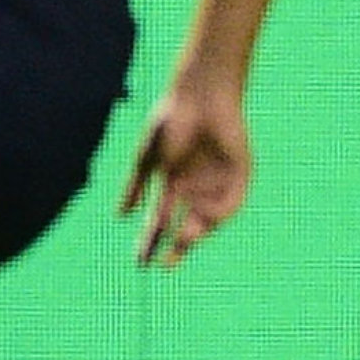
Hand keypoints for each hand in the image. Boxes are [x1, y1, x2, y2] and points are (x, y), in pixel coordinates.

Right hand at [119, 75, 252, 262]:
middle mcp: (195, 188)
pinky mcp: (239, 174)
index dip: (150, 241)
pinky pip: (231, 202)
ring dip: (196, 232)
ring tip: (184, 238)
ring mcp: (217, 183)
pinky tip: (205, 215)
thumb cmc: (171, 120)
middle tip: (166, 265)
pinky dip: (219, 212)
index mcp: (172, 184)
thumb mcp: (147, 156)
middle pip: (186, 227)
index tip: (140, 262)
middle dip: (177, 248)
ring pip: (207, 219)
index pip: (160, 221)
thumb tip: (120, 216)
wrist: (201, 95)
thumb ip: (135, 185)